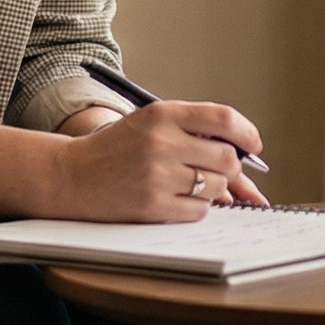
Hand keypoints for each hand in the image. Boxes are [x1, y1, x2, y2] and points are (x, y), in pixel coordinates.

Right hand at [45, 101, 267, 220]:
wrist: (72, 175)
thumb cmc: (117, 149)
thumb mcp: (150, 124)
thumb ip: (193, 130)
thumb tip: (245, 154)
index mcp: (163, 114)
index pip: (224, 119)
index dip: (247, 134)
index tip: (253, 145)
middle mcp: (161, 142)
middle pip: (227, 158)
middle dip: (231, 168)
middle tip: (220, 171)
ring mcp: (157, 175)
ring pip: (216, 186)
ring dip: (213, 189)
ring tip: (191, 184)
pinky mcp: (152, 205)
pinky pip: (199, 211)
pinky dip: (196, 208)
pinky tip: (177, 199)